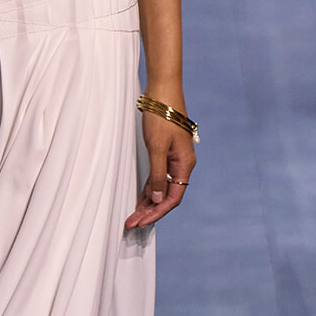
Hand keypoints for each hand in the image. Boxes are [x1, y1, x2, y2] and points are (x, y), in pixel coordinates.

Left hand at [125, 114, 195, 229]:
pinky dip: (148, 190)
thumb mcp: (157, 147)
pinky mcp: (165, 153)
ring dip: (147, 203)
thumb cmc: (162, 116)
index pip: (172, 198)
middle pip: (166, 196)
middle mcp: (181, 165)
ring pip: (161, 188)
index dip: (156, 213)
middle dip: (149, 212)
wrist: (163, 91)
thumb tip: (156, 199)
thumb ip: (157, 174)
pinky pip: (157, 178)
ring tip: (132, 217)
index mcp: (184, 165)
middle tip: (131, 224)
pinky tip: (139, 200)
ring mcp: (174, 159)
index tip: (140, 222)